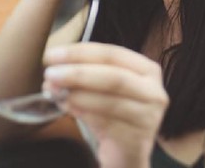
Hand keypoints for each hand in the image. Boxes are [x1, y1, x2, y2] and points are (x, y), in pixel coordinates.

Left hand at [43, 43, 168, 167]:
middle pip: (113, 76)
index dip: (79, 53)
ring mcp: (149, 116)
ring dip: (76, 95)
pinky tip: (66, 107)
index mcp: (145, 69)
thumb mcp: (100, 86)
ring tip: (54, 92)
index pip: (111, 54)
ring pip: (109, 101)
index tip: (51, 55)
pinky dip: (82, 113)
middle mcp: (154, 90)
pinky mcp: (138, 138)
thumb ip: (82, 73)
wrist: (125, 150)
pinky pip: (105, 123)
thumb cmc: (111, 111)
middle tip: (50, 74)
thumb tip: (52, 67)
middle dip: (77, 73)